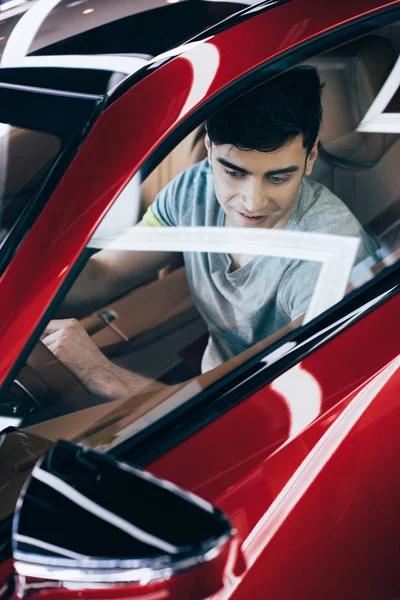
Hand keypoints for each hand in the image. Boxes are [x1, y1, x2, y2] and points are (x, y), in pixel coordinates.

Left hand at [42, 319, 163, 399]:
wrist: (102, 374)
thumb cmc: (90, 362)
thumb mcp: (78, 339)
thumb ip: (62, 335)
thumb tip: (40, 338)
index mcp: (72, 323)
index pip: (45, 325)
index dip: (42, 337)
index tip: (43, 346)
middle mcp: (67, 327)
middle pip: (40, 336)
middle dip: (43, 347)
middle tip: (59, 358)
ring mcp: (63, 338)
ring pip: (40, 347)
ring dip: (46, 356)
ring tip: (63, 363)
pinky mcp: (59, 350)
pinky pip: (43, 357)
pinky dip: (47, 364)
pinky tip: (61, 367)